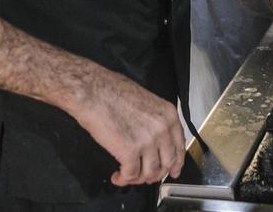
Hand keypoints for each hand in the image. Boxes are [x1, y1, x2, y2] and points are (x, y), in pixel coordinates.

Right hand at [70, 68, 185, 186]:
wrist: (92, 91)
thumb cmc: (112, 92)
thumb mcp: (145, 101)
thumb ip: (155, 121)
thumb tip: (154, 139)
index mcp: (168, 115)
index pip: (179, 146)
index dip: (176, 163)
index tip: (173, 171)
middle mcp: (162, 128)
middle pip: (167, 163)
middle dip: (156, 174)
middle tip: (145, 177)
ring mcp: (148, 141)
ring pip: (150, 173)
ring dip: (137, 178)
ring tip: (126, 175)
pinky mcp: (130, 151)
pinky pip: (131, 175)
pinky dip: (123, 179)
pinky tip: (117, 176)